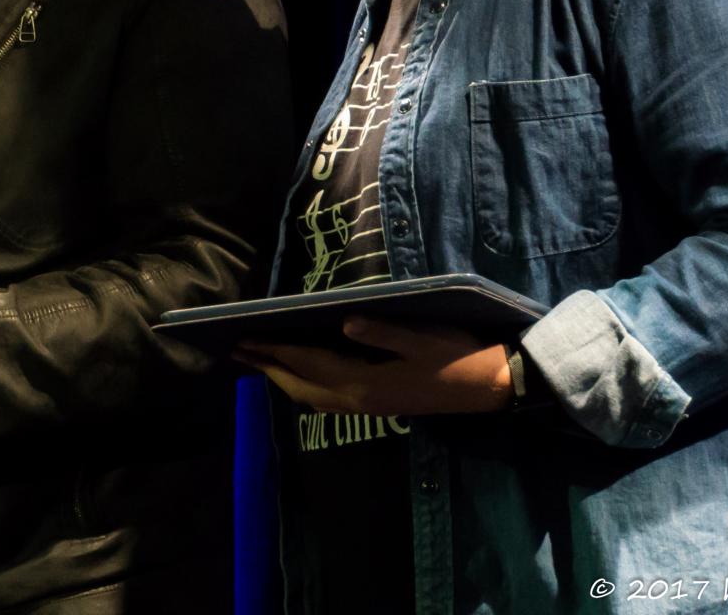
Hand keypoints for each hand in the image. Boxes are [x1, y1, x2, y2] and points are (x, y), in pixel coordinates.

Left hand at [232, 317, 511, 415]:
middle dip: (268, 368)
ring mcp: (368, 406)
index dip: (274, 351)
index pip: (307, 363)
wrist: (490, 388)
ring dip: (283, 379)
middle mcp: (359, 399)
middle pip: (300, 387)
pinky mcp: (377, 405)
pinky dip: (304, 387)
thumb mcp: (423, 338)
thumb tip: (345, 322)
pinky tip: (301, 375)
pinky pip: (326, 400)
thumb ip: (383, 332)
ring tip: (259, 362)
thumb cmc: (456, 355)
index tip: (244, 339)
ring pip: (311, 398)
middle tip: (237, 351)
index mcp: (364, 382)